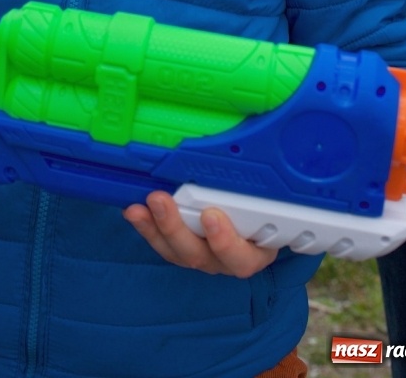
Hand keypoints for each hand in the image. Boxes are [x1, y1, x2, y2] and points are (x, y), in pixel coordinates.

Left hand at [122, 191, 276, 276]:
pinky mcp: (181, 250)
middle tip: (160, 200)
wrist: (259, 218)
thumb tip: (271, 145)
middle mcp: (226, 260)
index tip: (211, 216)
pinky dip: (146, 228)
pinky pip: (162, 245)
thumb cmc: (266, 206)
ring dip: (155, 228)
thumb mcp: (272, 199)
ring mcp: (203, 257)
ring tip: (139, 207)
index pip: (243, 257)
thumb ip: (265, 184)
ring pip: (177, 252)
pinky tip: (133, 211)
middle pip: (201, 255)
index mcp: (255, 251)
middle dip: (176, 228)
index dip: (225, 241)